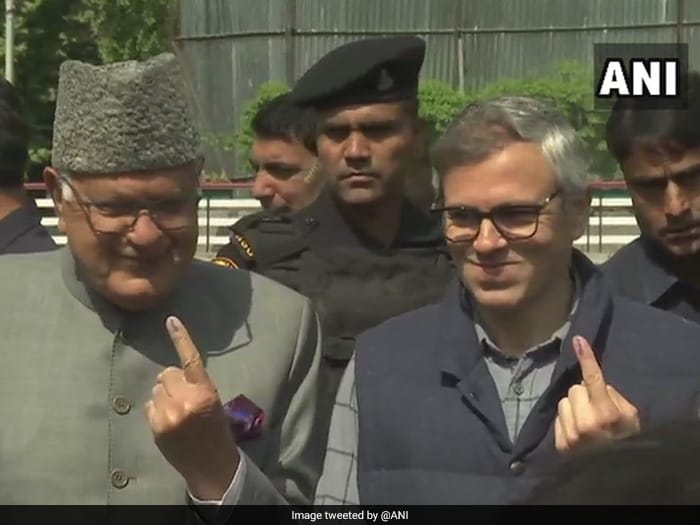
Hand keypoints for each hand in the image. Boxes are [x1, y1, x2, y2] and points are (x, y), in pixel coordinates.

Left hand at [145, 315, 238, 499]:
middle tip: (182, 395)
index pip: (191, 359)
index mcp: (205, 392)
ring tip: (177, 411)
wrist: (212, 465)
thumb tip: (172, 375)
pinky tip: (169, 421)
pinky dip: (157, 409)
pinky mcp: (156, 426)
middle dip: (172, 381)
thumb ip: (195, 386)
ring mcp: (167, 414)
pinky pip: (150, 405)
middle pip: (167, 373)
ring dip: (164, 395)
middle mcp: (184, 400)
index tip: (171, 320)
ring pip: (156, 388)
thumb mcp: (214, 403)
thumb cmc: (218, 431)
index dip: (181, 338)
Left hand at [554, 335, 639, 452]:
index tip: (578, 340)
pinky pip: (558, 416)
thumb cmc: (626, 437)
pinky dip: (567, 420)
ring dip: (574, 408)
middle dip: (585, 395)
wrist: (616, 470)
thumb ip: (611, 394)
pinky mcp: (561, 444)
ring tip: (587, 422)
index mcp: (608, 414)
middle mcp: (587, 424)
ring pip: (564, 402)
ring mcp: (572, 436)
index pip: (593, 379)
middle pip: (575, 389)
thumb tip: (589, 378)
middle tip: (597, 410)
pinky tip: (578, 432)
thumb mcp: (629, 413)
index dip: (587, 358)